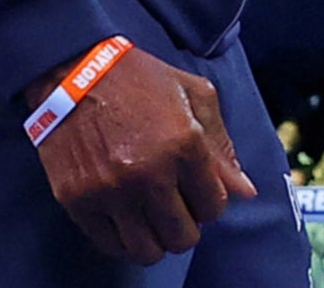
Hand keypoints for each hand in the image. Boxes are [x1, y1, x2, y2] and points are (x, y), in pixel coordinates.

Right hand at [24, 47, 256, 264]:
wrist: (76, 72)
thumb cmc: (143, 80)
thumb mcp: (195, 95)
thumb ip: (222, 147)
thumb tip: (246, 192)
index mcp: (185, 144)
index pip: (213, 206)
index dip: (210, 201)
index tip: (198, 190)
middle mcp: (149, 173)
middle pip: (183, 236)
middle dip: (187, 225)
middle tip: (177, 208)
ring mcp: (111, 190)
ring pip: (147, 250)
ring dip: (156, 239)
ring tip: (152, 218)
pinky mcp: (78, 200)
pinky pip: (110, 245)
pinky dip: (123, 240)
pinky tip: (127, 219)